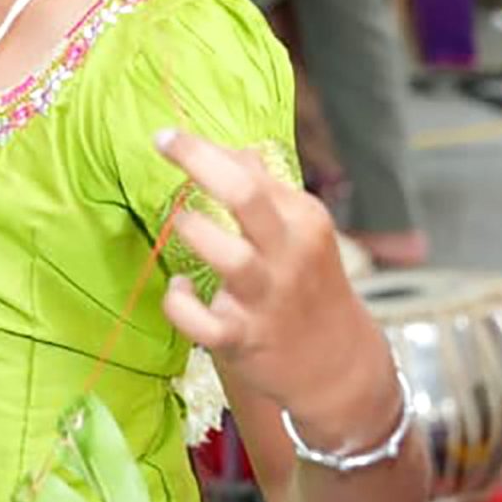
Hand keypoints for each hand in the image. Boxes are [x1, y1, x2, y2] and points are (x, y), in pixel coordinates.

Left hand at [153, 129, 394, 437]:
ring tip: (179, 225)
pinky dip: (179, 302)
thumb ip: (267, 191)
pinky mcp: (244, 338)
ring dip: (192, 232)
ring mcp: (266, 297)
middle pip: (246, 197)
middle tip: (163, 144)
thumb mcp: (301, 232)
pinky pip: (201, 321)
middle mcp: (288, 253)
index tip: (168, 137)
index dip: (204, 149)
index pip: (252, 171)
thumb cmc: (308, 286)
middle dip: (200, 163)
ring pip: (227, 256)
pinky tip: (178, 289)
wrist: (337, 364)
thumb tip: (233, 150)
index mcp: (303, 219)